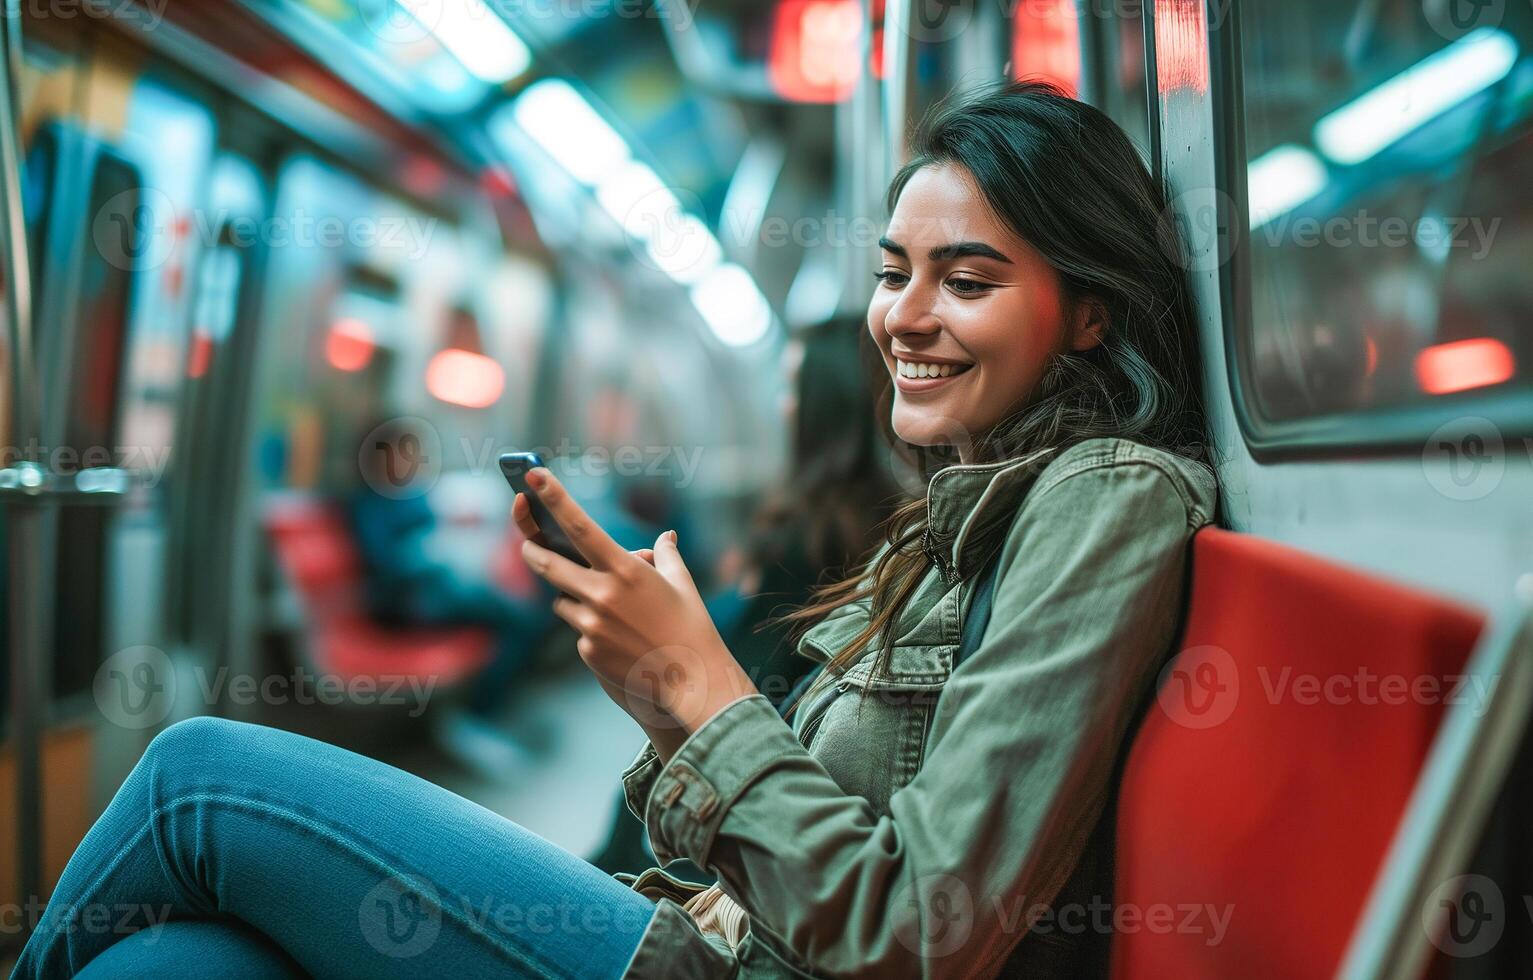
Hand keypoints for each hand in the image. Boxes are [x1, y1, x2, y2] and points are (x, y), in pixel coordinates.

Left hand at [515, 468, 756, 742]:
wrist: (692, 681)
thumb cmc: (691, 627)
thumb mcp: (681, 584)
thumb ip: (665, 555)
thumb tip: (665, 537)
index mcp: (626, 570)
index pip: (581, 527)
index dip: (554, 499)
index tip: (534, 476)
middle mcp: (603, 595)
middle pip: (548, 564)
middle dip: (533, 550)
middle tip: (527, 544)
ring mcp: (591, 625)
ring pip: (563, 600)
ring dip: (573, 596)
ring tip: (611, 611)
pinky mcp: (588, 650)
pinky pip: (578, 630)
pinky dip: (590, 628)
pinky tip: (621, 640)